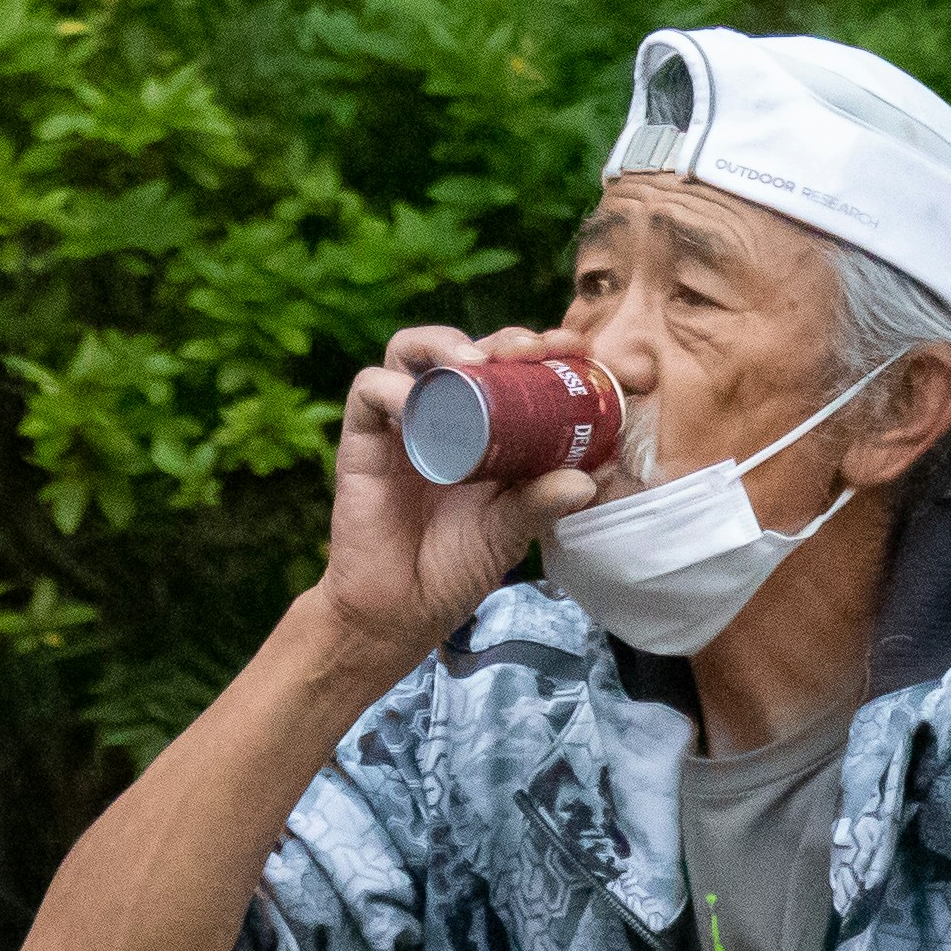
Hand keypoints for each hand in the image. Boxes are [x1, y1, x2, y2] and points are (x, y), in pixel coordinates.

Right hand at [313, 325, 609, 690]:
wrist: (398, 612)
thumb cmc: (454, 569)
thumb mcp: (510, 532)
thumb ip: (543, 503)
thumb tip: (589, 480)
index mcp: (484, 430)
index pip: (509, 370)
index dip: (540, 351)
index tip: (573, 350)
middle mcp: (443, 417)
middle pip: (466, 349)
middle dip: (503, 339)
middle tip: (532, 351)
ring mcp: (401, 424)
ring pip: (411, 350)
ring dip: (444, 344)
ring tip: (475, 363)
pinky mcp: (362, 439)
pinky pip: (369, 389)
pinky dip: (391, 386)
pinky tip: (418, 400)